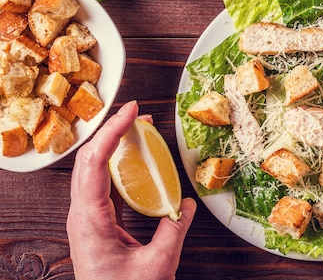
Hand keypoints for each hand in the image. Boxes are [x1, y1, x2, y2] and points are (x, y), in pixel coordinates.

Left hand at [67, 101, 196, 279]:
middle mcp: (82, 214)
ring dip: (114, 145)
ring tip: (138, 131)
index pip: (94, 163)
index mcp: (89, 219)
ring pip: (93, 169)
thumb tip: (187, 205)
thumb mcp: (156, 266)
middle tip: (137, 114)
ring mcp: (86, 217)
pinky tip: (135, 160)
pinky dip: (118, 165)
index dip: (112, 132)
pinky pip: (103, 184)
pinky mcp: (95, 222)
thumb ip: (174, 231)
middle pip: (89, 159)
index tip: (131, 111)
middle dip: (112, 131)